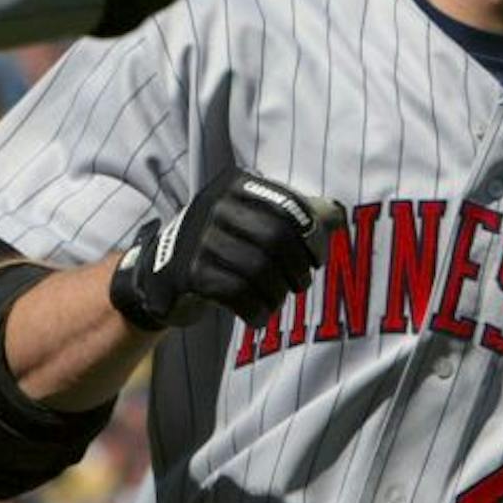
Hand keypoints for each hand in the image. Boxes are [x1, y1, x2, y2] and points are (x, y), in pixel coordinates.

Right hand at [108, 169, 344, 331]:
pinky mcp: (187, 271)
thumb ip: (296, 216)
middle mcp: (215, 203)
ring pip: (257, 268)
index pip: (288, 207)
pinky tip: (258, 316)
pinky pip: (235, 292)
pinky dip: (255, 310)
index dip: (312, 237)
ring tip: (276, 301)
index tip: (316, 260)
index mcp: (236, 185)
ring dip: (276, 294)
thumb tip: (338, 215)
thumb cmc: (223, 245)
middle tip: (298, 285)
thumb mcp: (255, 221)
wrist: (164, 274)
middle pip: (275, 238)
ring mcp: (198, 237)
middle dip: (296, 268)